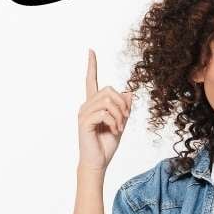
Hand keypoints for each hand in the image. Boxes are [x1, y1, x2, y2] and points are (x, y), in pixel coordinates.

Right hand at [76, 49, 133, 171]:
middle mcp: (86, 106)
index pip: (91, 81)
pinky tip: (114, 131)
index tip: (91, 51)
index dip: (92, 66)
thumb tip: (129, 92)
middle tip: (125, 119)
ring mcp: (84, 113)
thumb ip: (124, 108)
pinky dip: (114, 122)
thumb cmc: (107, 144)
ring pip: (108, 100)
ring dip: (120, 114)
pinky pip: (104, 113)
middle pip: (109, 90)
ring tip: (119, 127)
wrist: (98, 162)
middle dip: (122, 104)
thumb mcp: (121, 123)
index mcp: (93, 104)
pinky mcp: (84, 122)